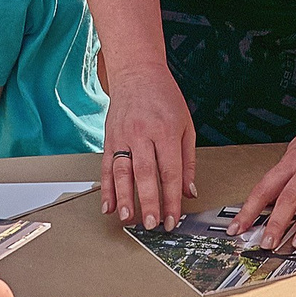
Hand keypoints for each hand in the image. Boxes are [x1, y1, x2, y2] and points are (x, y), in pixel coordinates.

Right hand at [101, 63, 195, 229]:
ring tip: (129, 219)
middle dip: (149, 202)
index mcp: (166, 131)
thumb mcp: (186, 125)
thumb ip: (188, 161)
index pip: (169, 172)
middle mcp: (142, 134)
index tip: (173, 218)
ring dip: (124, 198)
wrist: (137, 72)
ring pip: (122, 173)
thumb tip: (189, 191)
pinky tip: (109, 205)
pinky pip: (105, 167)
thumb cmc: (164, 97)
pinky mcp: (109, 139)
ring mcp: (122, 136)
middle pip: (145, 174)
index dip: (172, 199)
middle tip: (152, 224)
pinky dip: (106, 189)